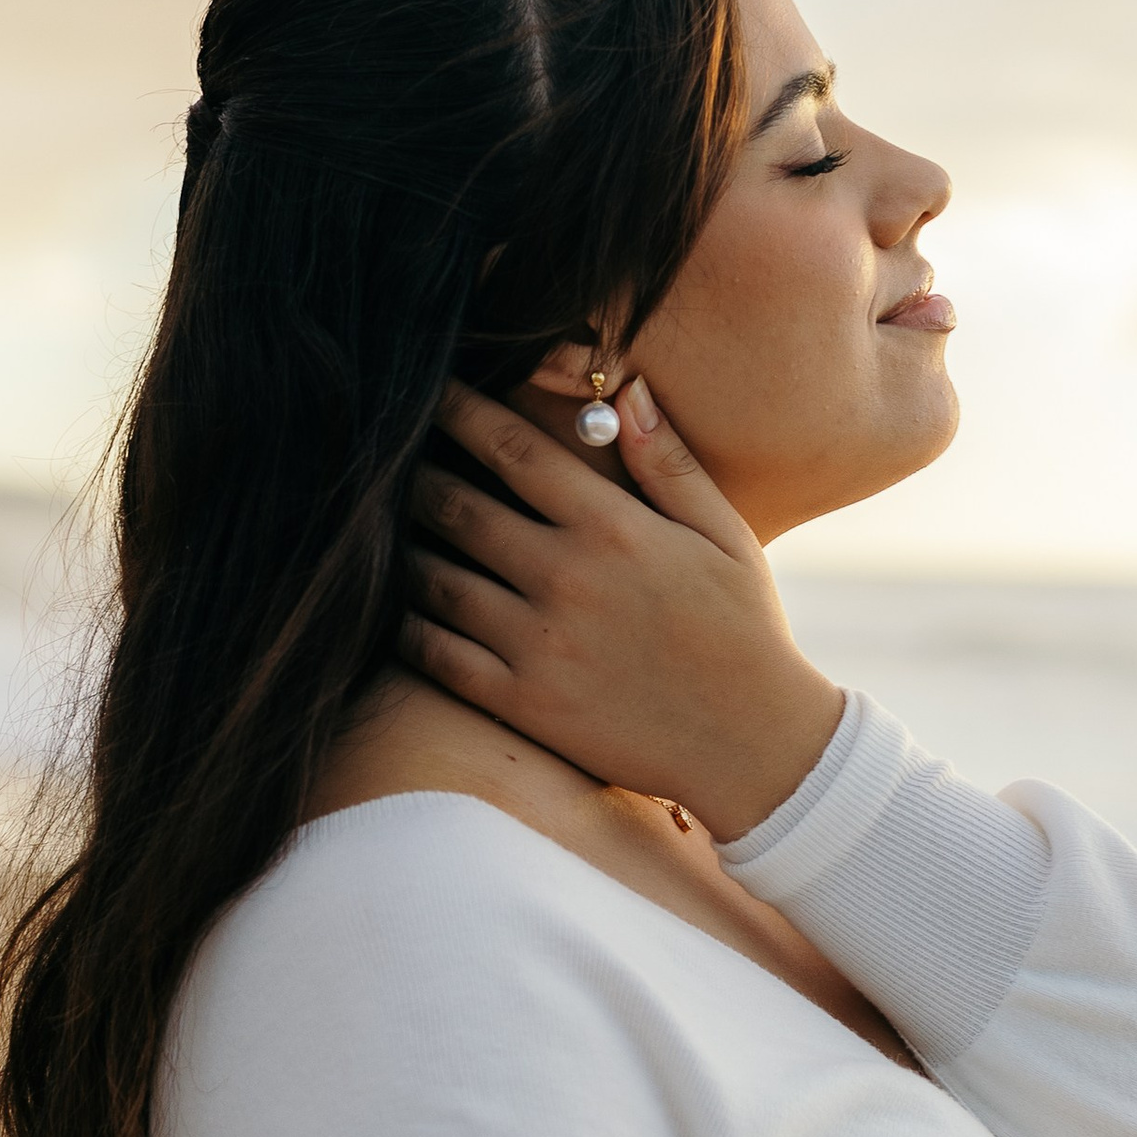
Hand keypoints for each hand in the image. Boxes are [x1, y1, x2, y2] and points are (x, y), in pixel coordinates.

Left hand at [399, 378, 845, 840]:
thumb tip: (628, 390)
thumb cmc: (743, 631)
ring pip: (434, 579)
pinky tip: (397, 606)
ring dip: (402, 547)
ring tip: (384, 529)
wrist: (752, 746)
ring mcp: (538, 644)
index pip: (514, 450)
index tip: (430, 389)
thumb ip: (670, 462)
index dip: (461, 413)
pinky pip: (436, 654)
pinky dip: (406, 624)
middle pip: (456, 508)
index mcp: (614, 529)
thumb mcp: (724, 535)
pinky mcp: (522, 702)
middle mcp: (566, 578)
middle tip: (389, 459)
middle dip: (415, 475)